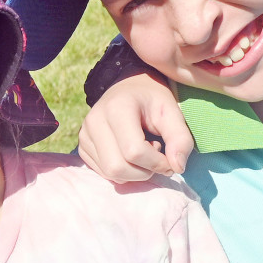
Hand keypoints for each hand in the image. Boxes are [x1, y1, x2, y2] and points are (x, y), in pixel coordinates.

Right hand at [77, 74, 191, 182]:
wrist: (129, 88)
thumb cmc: (152, 100)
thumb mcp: (172, 112)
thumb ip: (180, 138)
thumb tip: (177, 167)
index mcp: (117, 108)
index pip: (134, 151)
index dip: (157, 163)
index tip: (170, 157)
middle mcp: (94, 120)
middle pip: (118, 167)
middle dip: (144, 172)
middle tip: (156, 157)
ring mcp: (84, 134)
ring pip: (110, 174)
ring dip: (134, 173)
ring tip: (143, 153)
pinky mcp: (82, 146)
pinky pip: (103, 173)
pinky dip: (123, 173)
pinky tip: (129, 155)